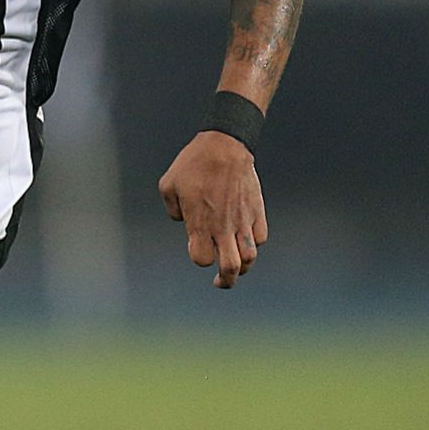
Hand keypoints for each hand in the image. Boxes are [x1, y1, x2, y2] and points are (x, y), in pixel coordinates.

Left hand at [158, 130, 268, 288]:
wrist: (224, 147)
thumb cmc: (192, 165)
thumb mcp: (168, 185)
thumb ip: (172, 210)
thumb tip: (182, 222)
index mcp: (200, 223)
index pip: (202, 259)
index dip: (199, 259)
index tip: (196, 249)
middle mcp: (223, 227)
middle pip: (231, 267)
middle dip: (226, 280)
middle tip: (221, 282)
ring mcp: (243, 221)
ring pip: (250, 257)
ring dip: (244, 267)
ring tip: (236, 267)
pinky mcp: (257, 212)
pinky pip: (260, 238)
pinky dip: (253, 244)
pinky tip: (245, 240)